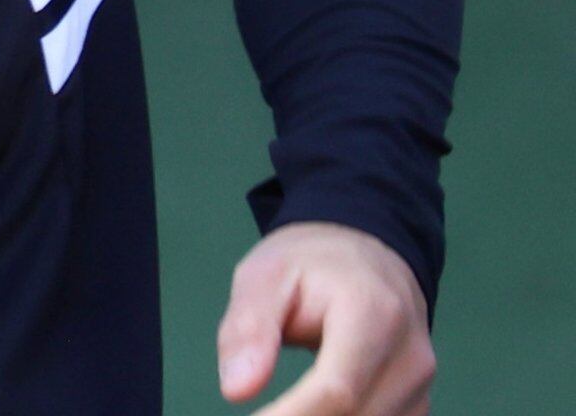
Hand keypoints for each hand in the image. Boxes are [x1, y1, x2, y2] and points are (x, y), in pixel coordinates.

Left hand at [218, 221, 432, 413]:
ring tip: (275, 409)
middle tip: (255, 415)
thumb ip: (249, 331)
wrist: (366, 256)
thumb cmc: (309, 266)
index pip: (337, 390)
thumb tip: (236, 392)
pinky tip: (303, 412)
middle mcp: (411, 356)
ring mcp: (420, 384)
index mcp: (374, 314)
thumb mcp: (264, 277)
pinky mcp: (417, 403)